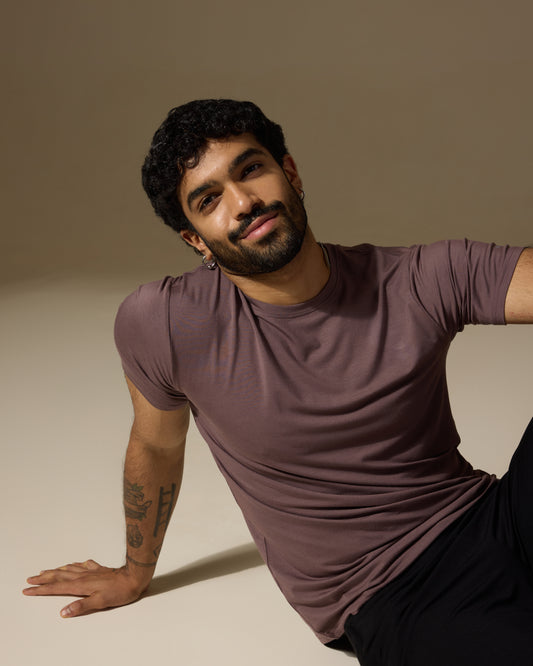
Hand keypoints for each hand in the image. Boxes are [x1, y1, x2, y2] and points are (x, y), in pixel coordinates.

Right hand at [23, 559, 147, 616]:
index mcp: (81, 585)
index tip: (28, 589)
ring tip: (45, 571)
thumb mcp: (100, 602)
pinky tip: (72, 564)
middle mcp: (83, 576)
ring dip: (55, 570)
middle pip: (59, 576)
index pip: (56, 587)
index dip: (41, 590)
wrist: (135, 576)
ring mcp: (91, 571)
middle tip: (30, 579)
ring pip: (68, 569)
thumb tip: (63, 612)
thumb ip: (81, 606)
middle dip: (43, 578)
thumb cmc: (120, 591)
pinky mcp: (99, 569)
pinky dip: (73, 565)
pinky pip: (81, 565)